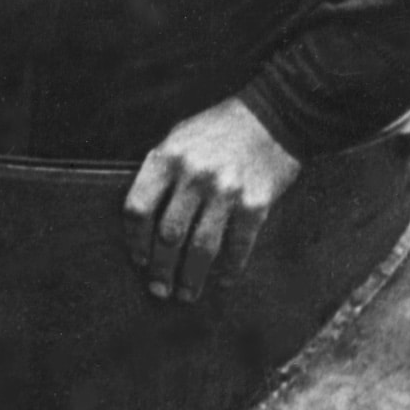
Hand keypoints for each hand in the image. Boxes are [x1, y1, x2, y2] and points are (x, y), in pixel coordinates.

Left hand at [124, 97, 300, 302]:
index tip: (138, 260)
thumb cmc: (220, 128)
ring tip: (186, 294)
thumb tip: (142, 219)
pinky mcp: (255, 203)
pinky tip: (224, 281)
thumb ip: (161, 172)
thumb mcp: (180, 137)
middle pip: (167, 236)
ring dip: (191, 278)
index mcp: (168, 157)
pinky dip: (230, 269)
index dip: (134, 240)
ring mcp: (225, 190)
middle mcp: (193, 175)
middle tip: (159, 291)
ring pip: (200, 248)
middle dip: (160, 269)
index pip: (138, 208)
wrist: (275, 115)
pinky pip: (238, 246)